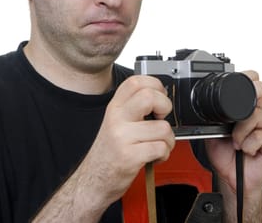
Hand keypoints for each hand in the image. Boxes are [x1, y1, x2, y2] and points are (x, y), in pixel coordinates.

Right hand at [81, 75, 174, 203]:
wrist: (93, 180)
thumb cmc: (108, 153)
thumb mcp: (115, 123)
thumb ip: (132, 108)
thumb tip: (159, 97)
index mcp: (114, 108)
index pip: (136, 82)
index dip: (155, 85)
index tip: (159, 97)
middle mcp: (116, 119)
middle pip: (149, 96)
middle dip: (165, 106)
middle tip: (161, 118)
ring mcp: (122, 137)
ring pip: (162, 127)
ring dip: (168, 139)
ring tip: (157, 144)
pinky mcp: (129, 156)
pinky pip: (160, 148)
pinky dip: (164, 154)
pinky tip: (154, 156)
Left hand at [205, 70, 261, 200]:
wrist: (232, 179)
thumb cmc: (226, 155)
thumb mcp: (213, 131)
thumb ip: (214, 116)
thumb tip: (205, 104)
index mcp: (248, 109)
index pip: (255, 86)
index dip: (250, 79)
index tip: (245, 77)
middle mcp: (261, 116)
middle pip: (259, 94)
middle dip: (242, 106)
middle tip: (232, 123)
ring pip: (255, 116)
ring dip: (240, 132)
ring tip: (236, 142)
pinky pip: (259, 136)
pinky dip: (247, 144)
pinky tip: (245, 150)